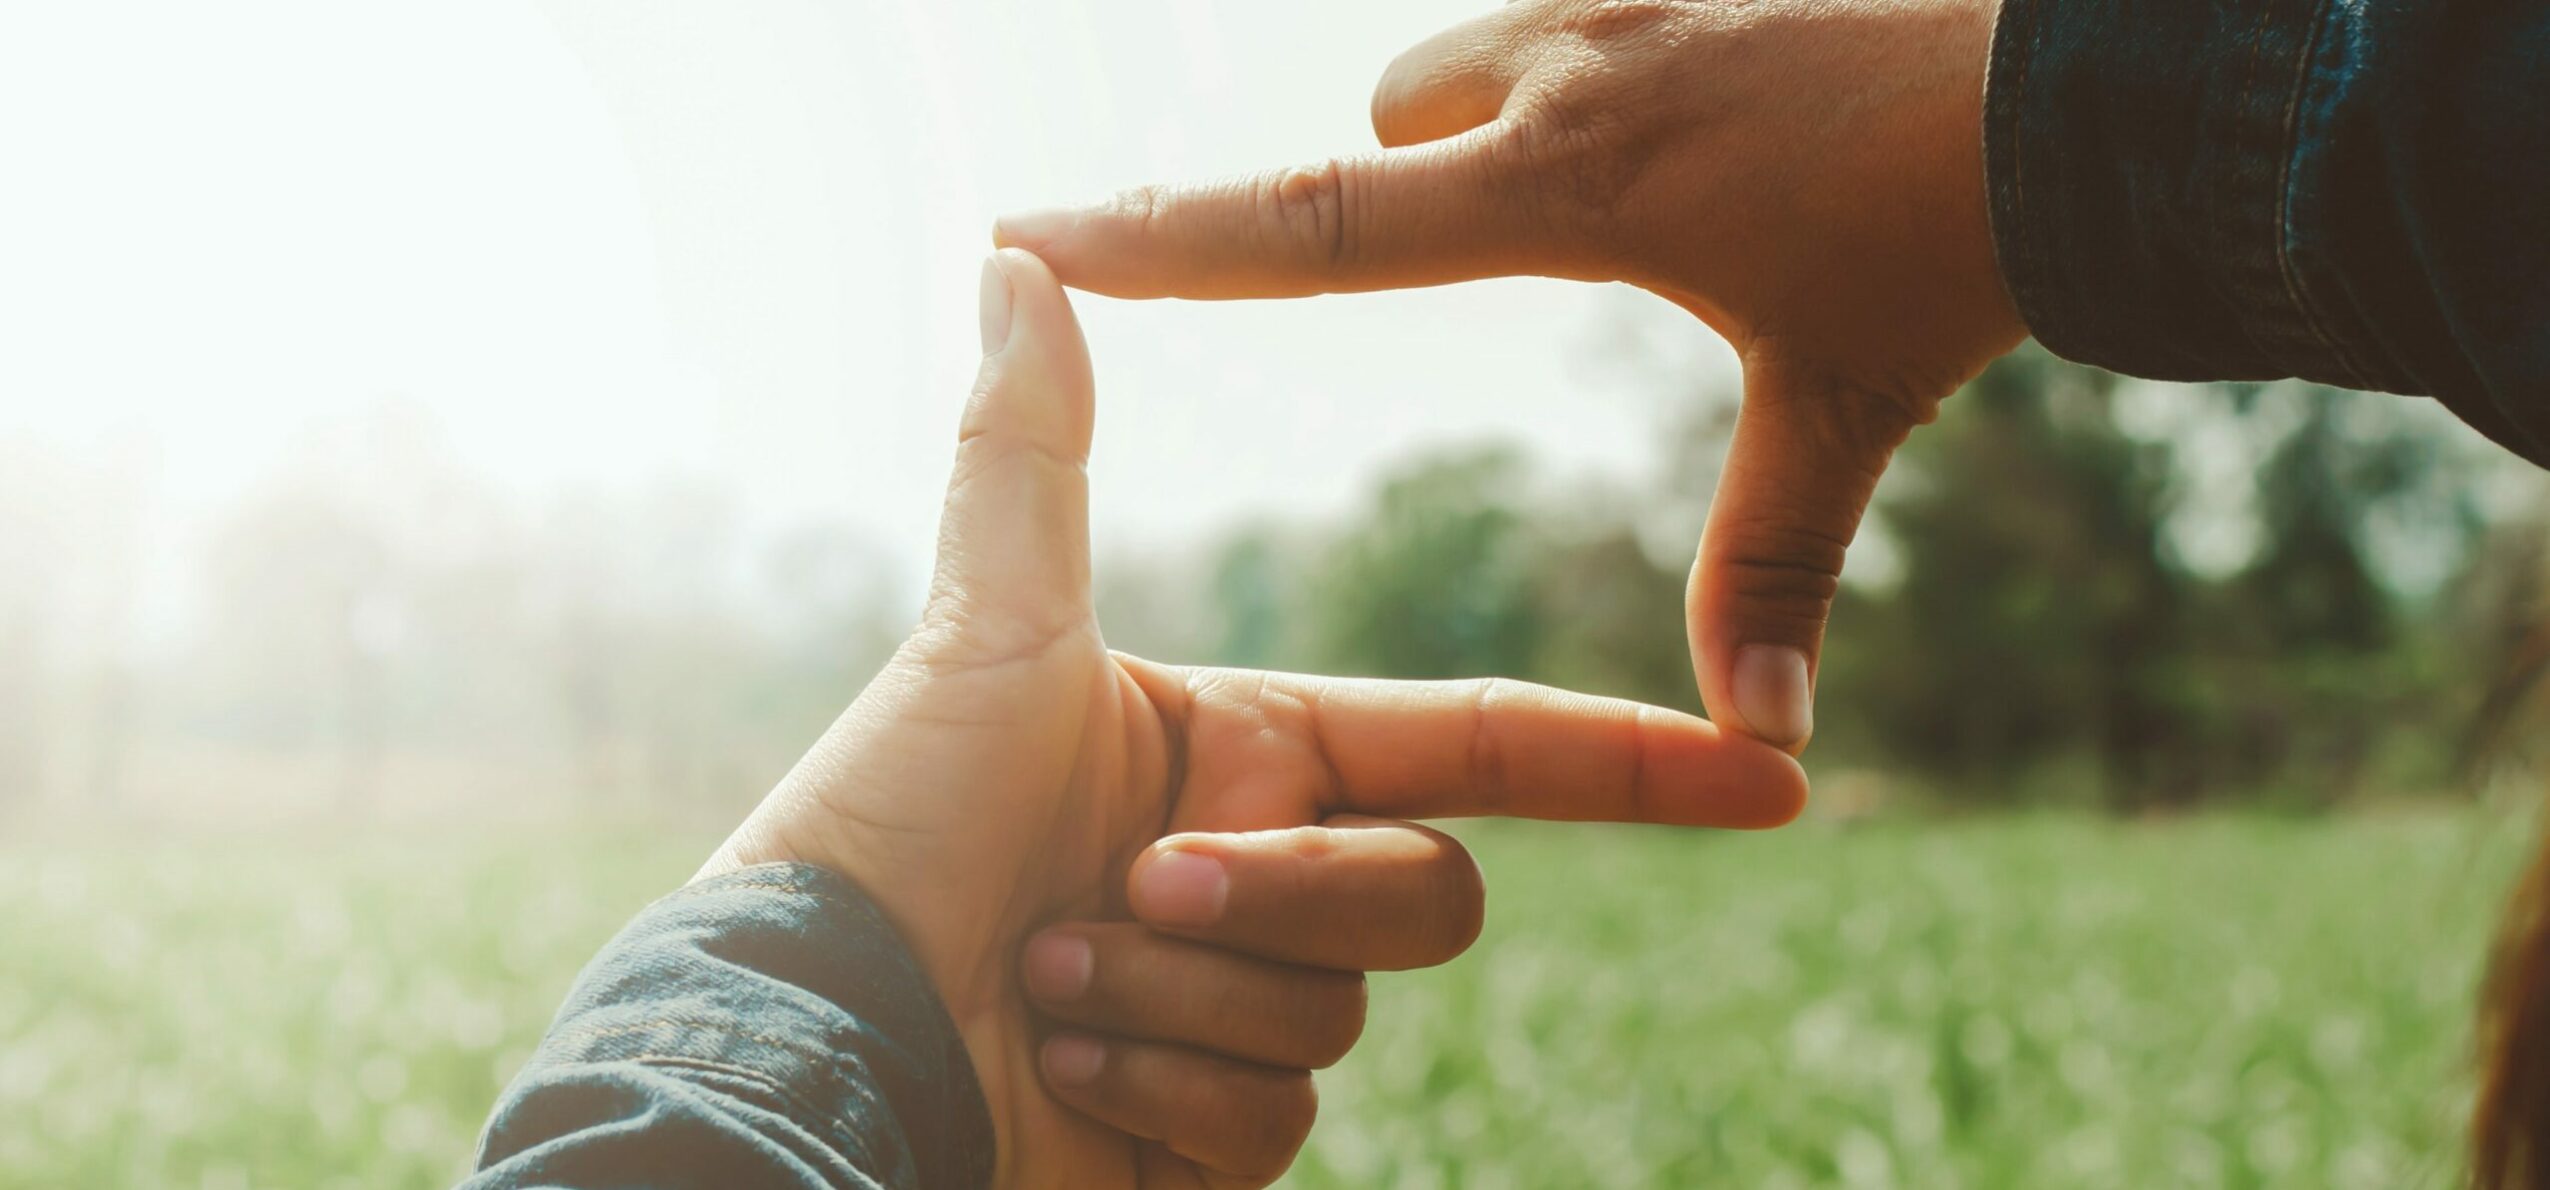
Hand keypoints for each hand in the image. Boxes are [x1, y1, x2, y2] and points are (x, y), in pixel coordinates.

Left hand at [701, 249, 1807, 1186]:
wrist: (809, 1045)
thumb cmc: (884, 831)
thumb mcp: (980, 639)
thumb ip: (1031, 455)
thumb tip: (1015, 258)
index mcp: (1244, 758)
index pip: (1480, 746)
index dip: (1628, 762)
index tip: (1770, 775)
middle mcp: (1260, 882)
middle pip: (1427, 894)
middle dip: (1291, 893)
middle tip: (1139, 888)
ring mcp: (1242, 1020)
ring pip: (1337, 1020)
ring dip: (1178, 999)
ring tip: (1043, 979)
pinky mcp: (1207, 1142)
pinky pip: (1274, 1128)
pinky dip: (1160, 1101)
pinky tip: (1057, 1076)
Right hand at [994, 0, 2026, 751]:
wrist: (2101, 69)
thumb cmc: (1960, 234)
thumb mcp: (1844, 400)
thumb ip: (1777, 566)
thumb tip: (1765, 744)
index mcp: (1568, 184)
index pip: (1318, 225)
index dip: (1164, 243)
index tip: (1032, 232)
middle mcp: (1569, 69)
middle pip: (1391, 123)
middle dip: (1393, 188)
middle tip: (1467, 253)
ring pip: (1476, 53)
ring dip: (1492, 119)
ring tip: (1628, 191)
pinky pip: (1576, 12)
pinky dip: (1591, 67)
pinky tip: (1715, 116)